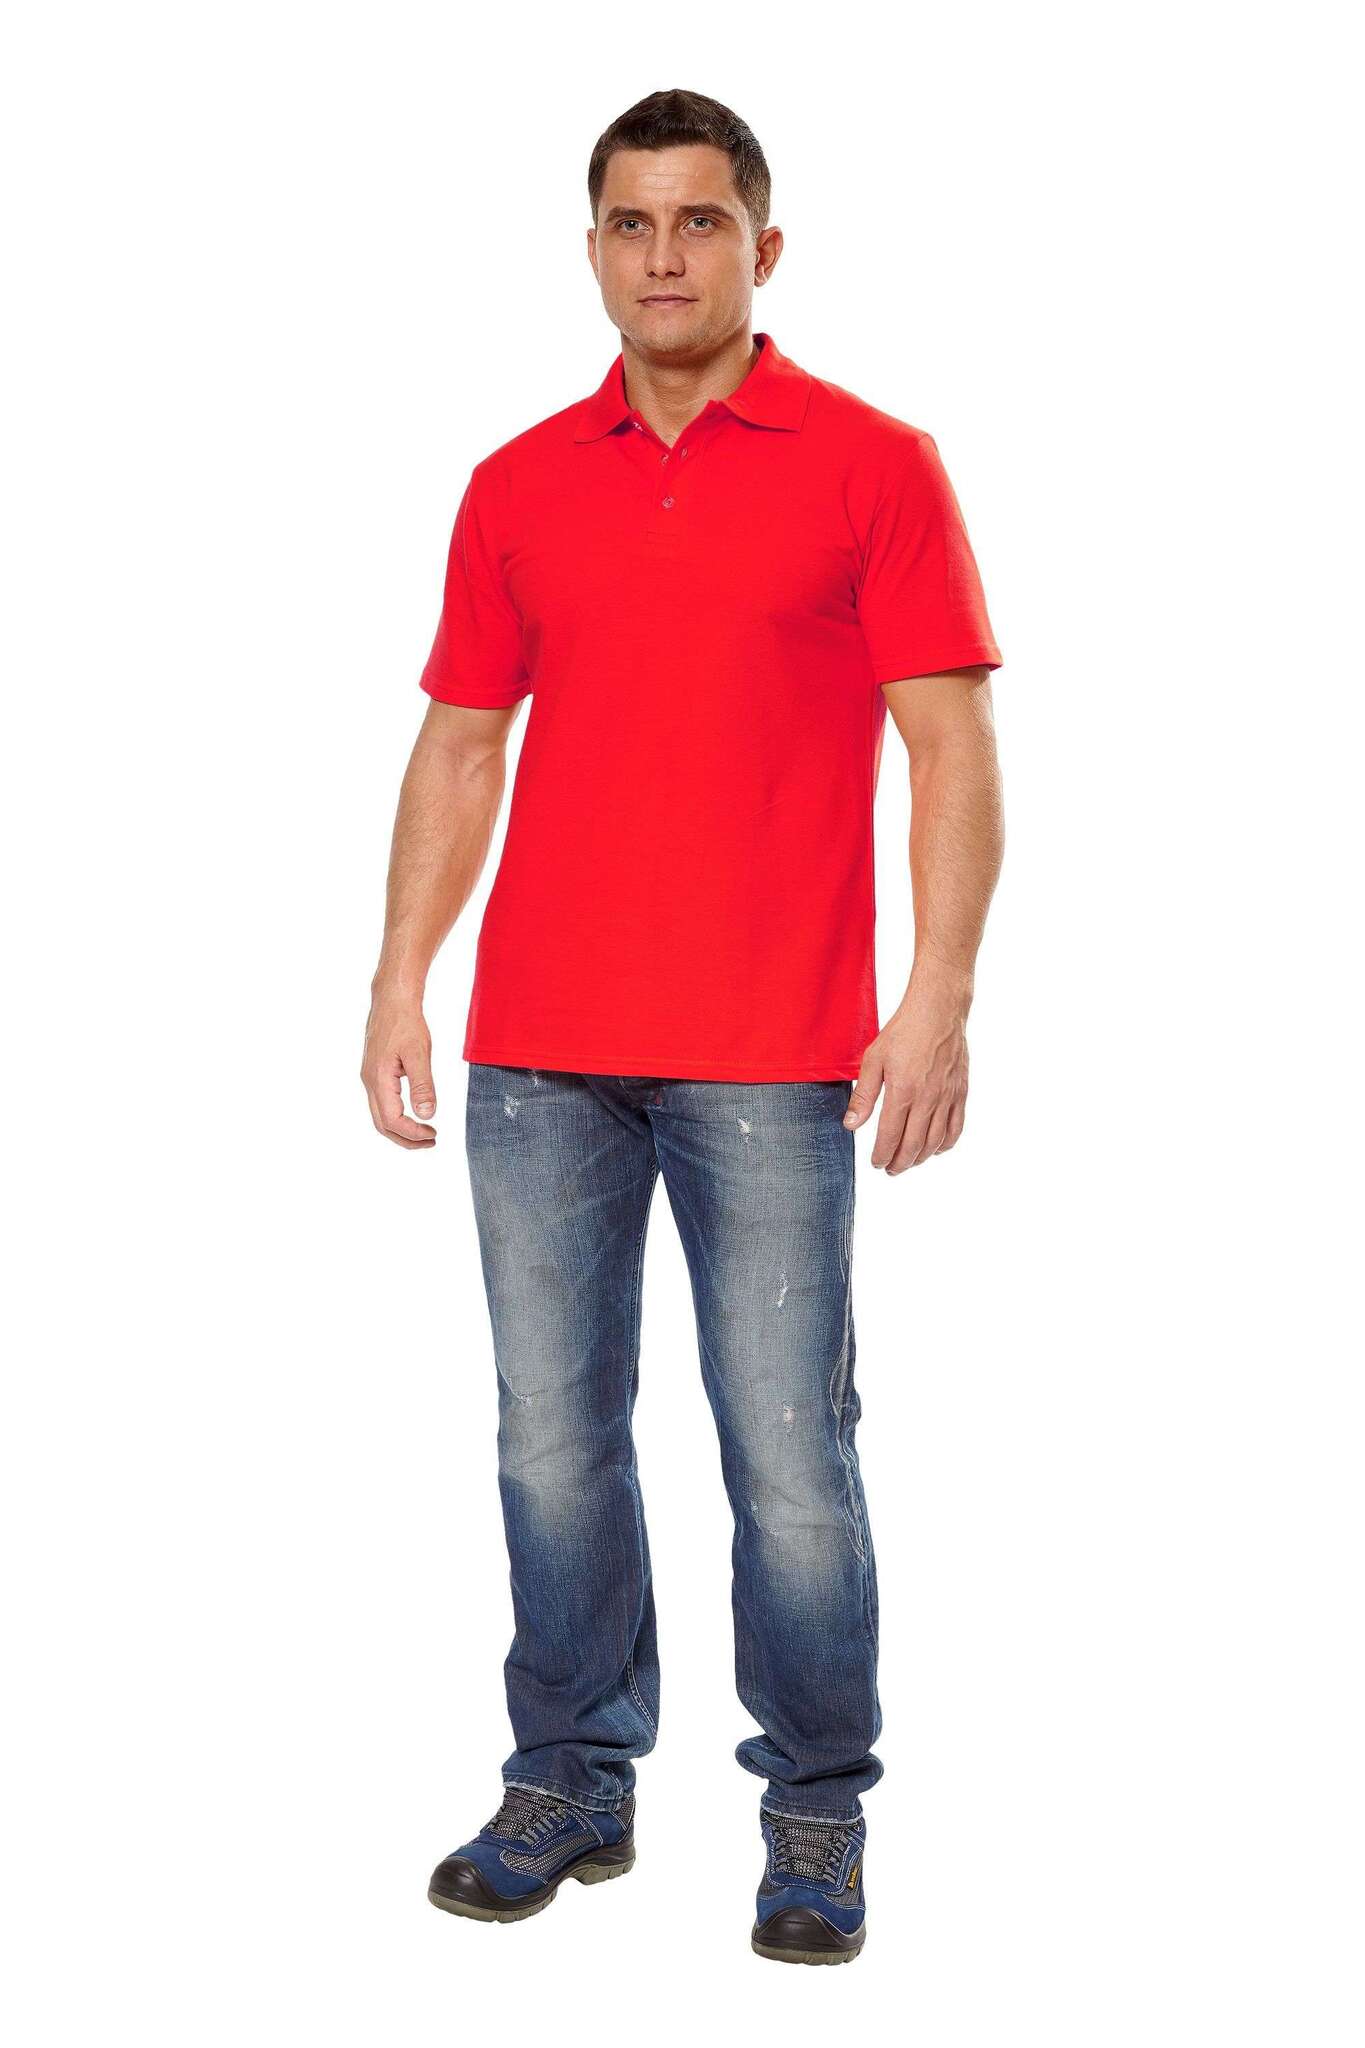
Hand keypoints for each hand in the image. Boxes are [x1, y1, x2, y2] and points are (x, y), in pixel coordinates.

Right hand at [361, 986, 437, 1147]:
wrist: (392, 998)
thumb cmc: (405, 1022)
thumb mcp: (419, 1053)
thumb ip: (423, 1086)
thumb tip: (427, 1115)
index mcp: (378, 1080)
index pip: (392, 1121)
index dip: (412, 1133)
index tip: (434, 1133)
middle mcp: (369, 1081)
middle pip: (382, 1124)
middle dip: (406, 1138)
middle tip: (431, 1141)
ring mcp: (370, 1077)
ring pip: (380, 1115)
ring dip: (401, 1129)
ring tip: (425, 1132)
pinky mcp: (375, 1071)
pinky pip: (382, 1102)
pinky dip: (397, 1115)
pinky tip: (414, 1112)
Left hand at [844, 977, 970, 1173]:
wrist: (938, 1011)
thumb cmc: (903, 1032)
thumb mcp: (873, 1060)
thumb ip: (864, 1096)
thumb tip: (851, 1125)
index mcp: (903, 1091)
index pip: (891, 1137)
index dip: (882, 1155)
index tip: (875, 1163)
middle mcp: (928, 1099)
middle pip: (914, 1146)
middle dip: (900, 1163)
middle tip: (890, 1169)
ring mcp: (947, 1097)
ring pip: (935, 1141)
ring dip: (921, 1158)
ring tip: (908, 1162)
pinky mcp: (961, 1092)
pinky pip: (956, 1128)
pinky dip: (945, 1144)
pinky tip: (935, 1149)